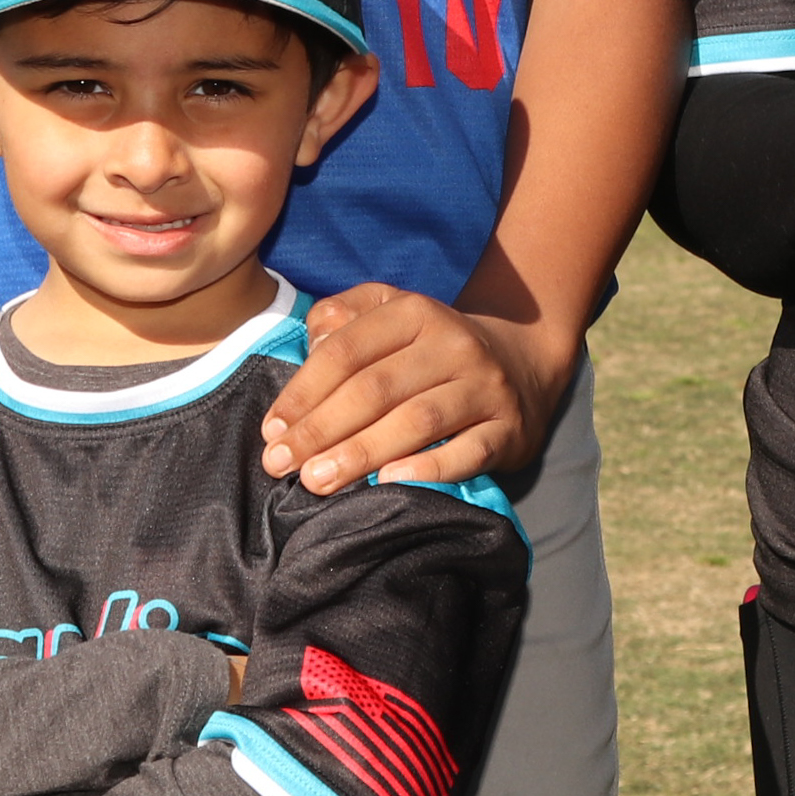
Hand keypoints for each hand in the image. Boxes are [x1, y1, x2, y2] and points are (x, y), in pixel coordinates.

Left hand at [258, 285, 567, 490]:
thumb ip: (343, 318)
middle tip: (281, 466)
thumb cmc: (431, 347)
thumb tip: (310, 343)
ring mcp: (485, 386)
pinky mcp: (509, 428)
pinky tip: (389, 483)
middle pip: (376, 388)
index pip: (347, 351)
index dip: (304, 392)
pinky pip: (468, 452)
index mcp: (415, 312)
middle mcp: (453, 344)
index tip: (271, 431)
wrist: (523, 362)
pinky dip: (428, 469)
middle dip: (322, 429)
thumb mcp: (389, 313)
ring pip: (418, 420)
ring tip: (319, 481)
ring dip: (363, 452)